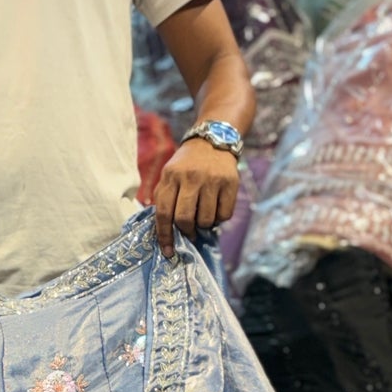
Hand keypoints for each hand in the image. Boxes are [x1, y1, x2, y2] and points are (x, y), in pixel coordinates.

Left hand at [153, 138, 239, 258]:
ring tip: (203, 213)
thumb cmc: (186, 165)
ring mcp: (212, 179)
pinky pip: (224, 215)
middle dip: (186, 231)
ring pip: (206, 220)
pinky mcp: (231, 182)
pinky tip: (216, 207)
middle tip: (189, 231)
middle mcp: (191, 177)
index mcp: (171, 176)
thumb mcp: (169, 174)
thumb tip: (160, 229)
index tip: (168, 251)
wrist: (213, 140)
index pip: (163, 212)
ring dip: (204, 224)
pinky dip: (219, 218)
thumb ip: (162, 198)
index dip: (164, 235)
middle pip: (184, 219)